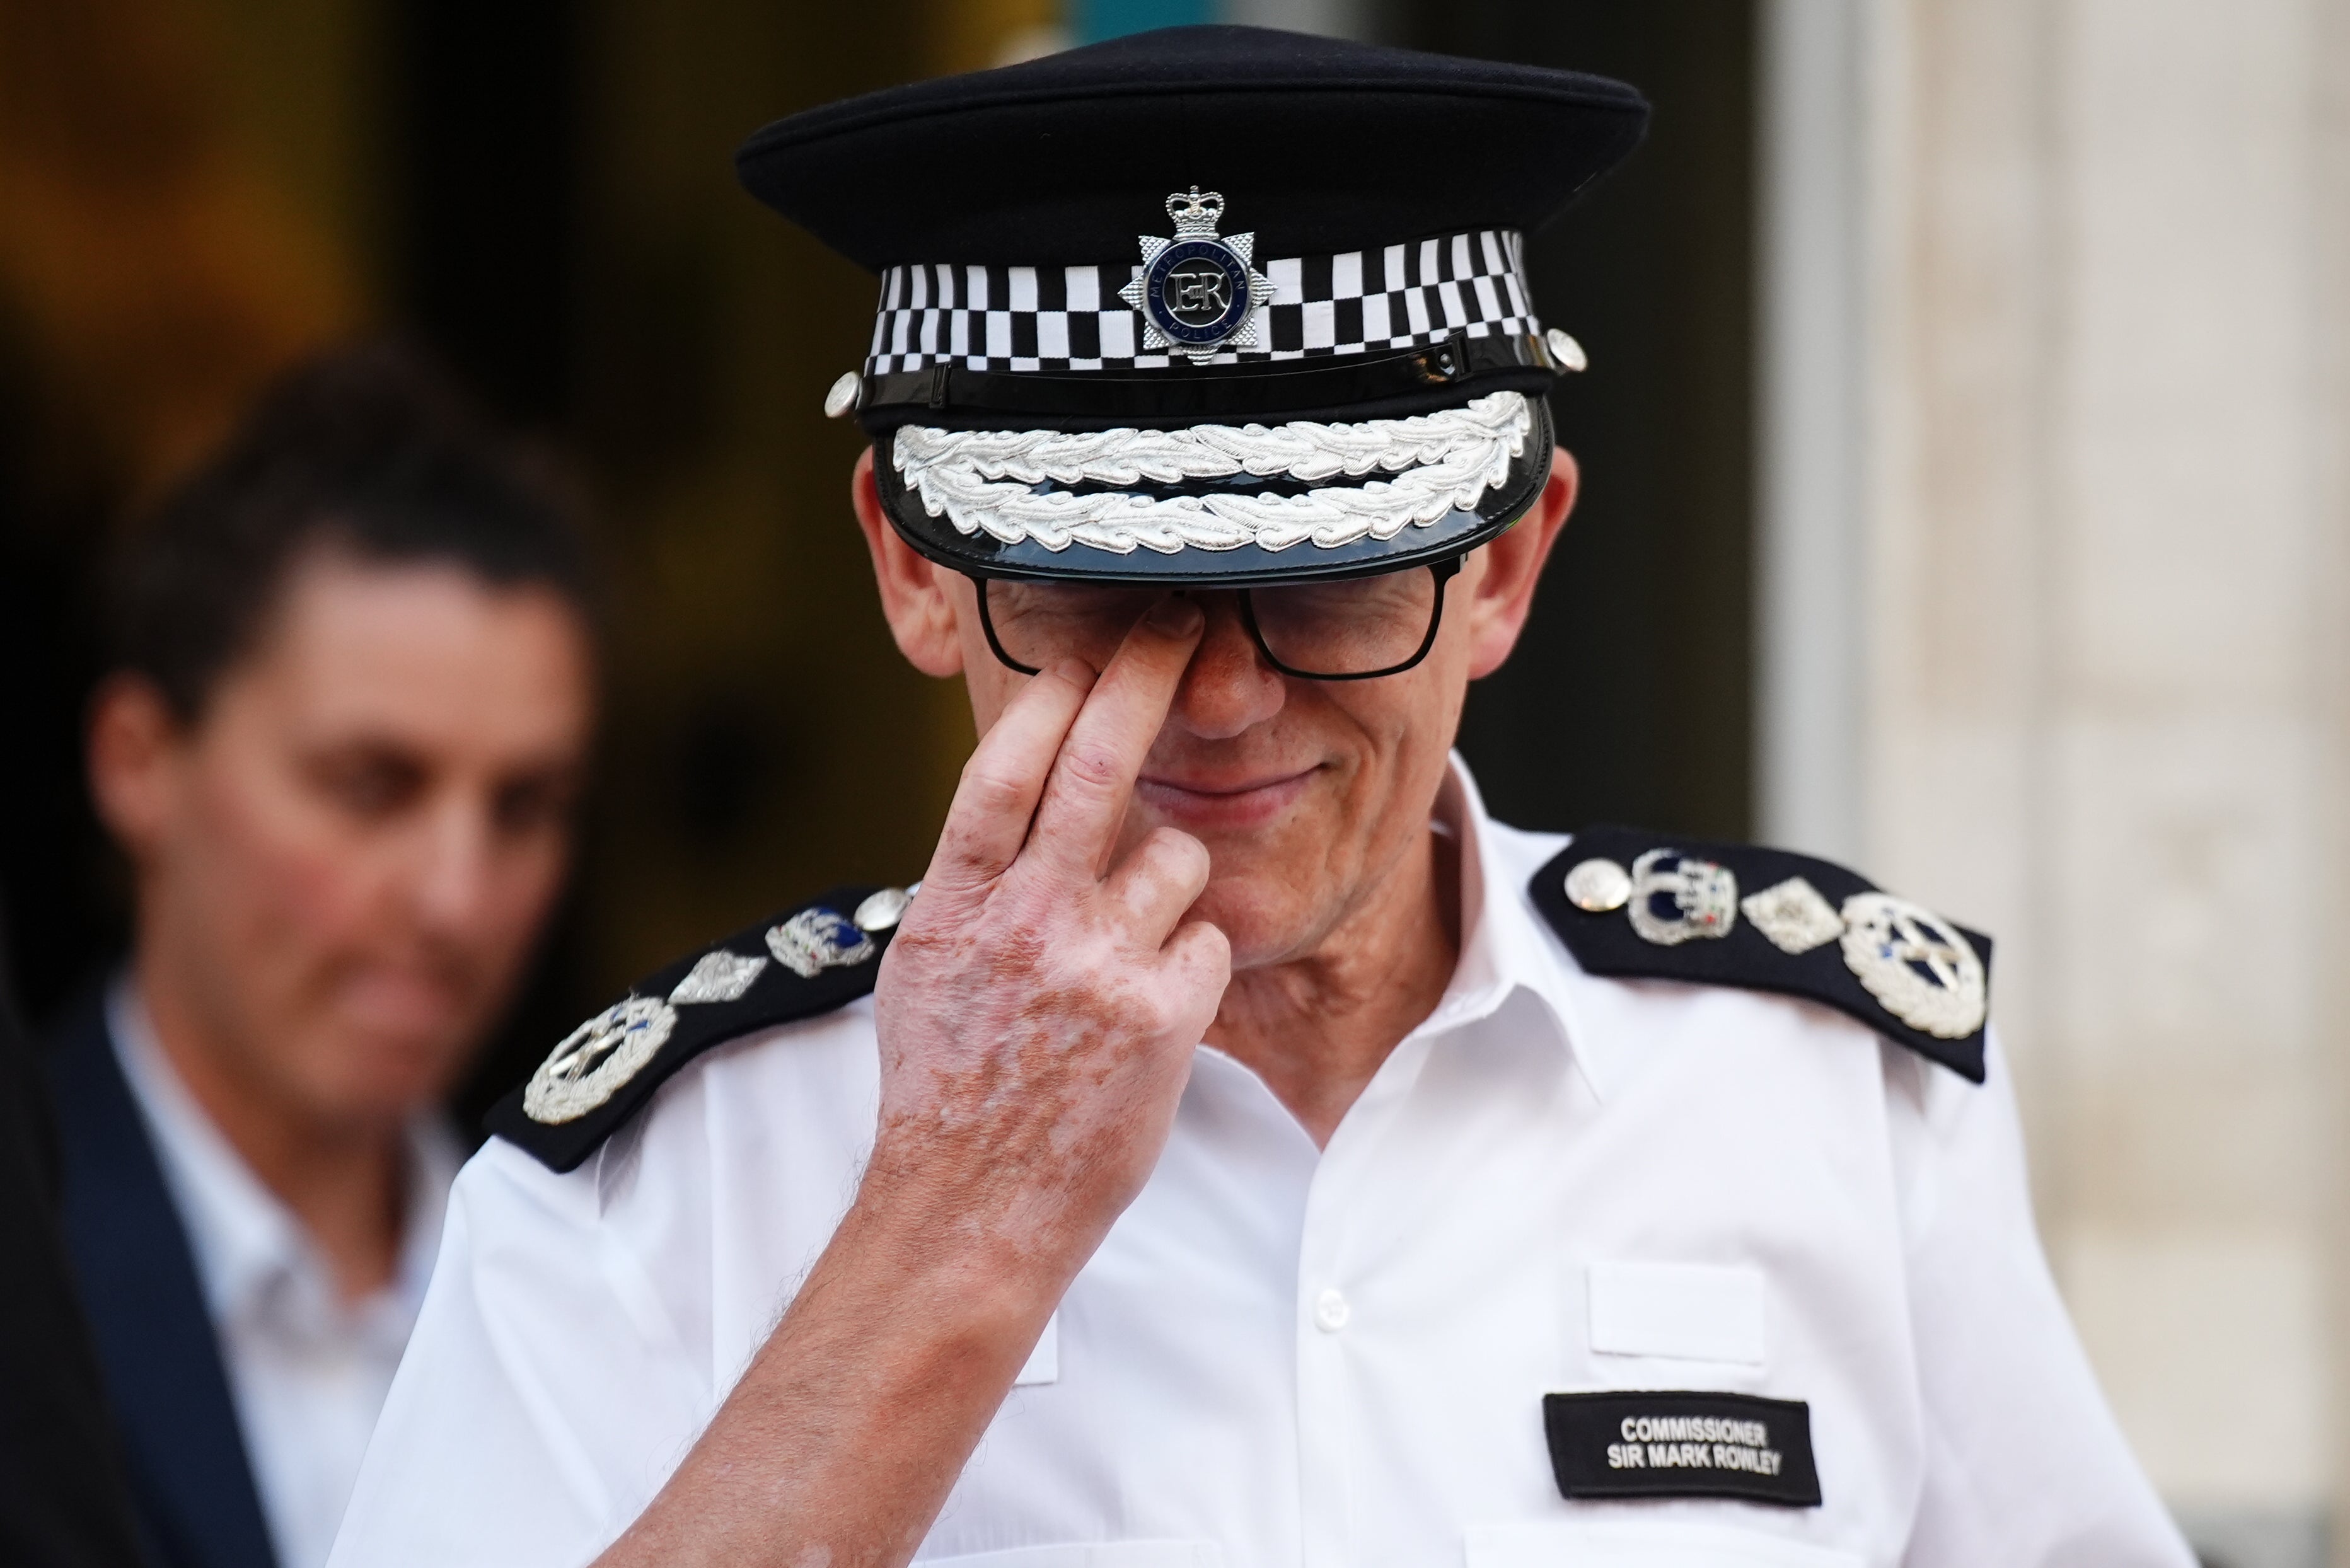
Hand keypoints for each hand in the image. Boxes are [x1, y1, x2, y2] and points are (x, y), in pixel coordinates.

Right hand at [867, 596, 1230, 1272]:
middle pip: (1100, 765)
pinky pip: (1208, 939)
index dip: (1056, 694)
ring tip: (1128, 950)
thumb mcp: (924, 965)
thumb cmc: (947, 1085)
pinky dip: (1191, 961)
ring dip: (1169, 885)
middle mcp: (1028, 919)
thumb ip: (969, 881)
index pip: (1007, 764)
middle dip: (1147, 677)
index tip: (1092, 648)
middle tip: (1183, 624)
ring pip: (1179, 858)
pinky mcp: (1163, 1016)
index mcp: (959, 901)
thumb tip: (1011, 799)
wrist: (971, 1205)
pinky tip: (1152, 1008)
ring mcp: (1099, 965)